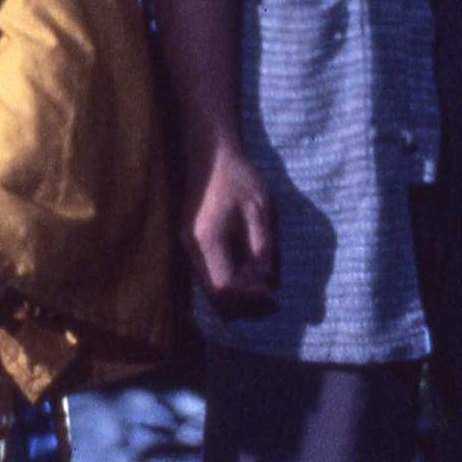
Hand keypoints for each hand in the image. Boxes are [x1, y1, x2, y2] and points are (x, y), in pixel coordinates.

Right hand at [183, 149, 276, 301]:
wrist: (211, 156)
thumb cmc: (239, 179)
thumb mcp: (260, 209)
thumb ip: (264, 247)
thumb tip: (269, 283)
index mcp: (208, 239)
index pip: (225, 288)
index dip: (250, 299)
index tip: (274, 297)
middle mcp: (191, 249)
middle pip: (214, 296)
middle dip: (243, 305)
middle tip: (272, 301)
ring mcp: (187, 247)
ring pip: (209, 290)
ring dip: (236, 297)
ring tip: (263, 289)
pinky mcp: (190, 244)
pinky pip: (207, 276)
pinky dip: (227, 284)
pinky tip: (248, 275)